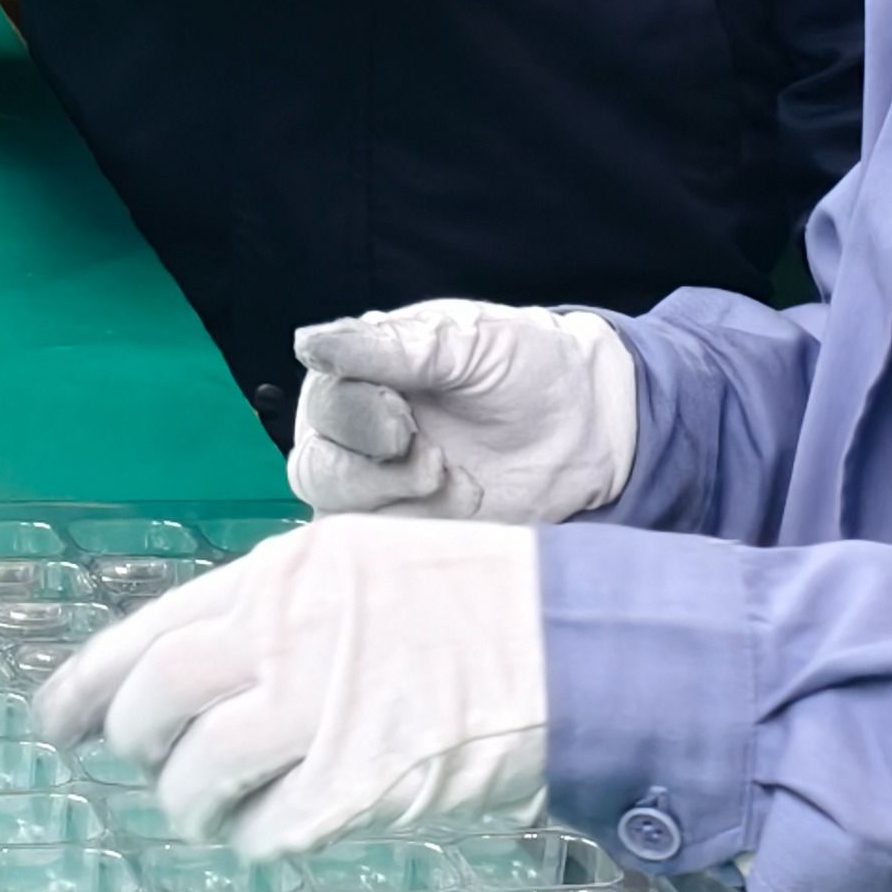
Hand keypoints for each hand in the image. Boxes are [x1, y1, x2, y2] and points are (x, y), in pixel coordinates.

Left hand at [31, 514, 546, 855]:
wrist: (571, 648)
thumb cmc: (471, 607)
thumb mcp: (358, 572)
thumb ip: (273, 613)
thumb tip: (189, 674)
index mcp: (281, 575)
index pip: (148, 632)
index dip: (88, 685)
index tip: (55, 719)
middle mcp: (284, 636)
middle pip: (156, 704)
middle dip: (137, 744)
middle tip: (150, 763)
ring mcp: (318, 713)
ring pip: (197, 779)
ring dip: (193, 804)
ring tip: (215, 807)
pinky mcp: (355, 786)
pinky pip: (267, 832)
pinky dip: (257, 838)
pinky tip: (279, 825)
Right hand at [289, 301, 639, 522]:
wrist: (584, 423)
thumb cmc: (522, 365)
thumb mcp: (463, 341)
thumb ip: (388, 349)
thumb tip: (306, 344)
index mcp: (357, 373)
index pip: (324, 405)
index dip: (358, 418)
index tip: (405, 419)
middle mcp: (352, 433)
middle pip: (317, 468)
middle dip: (375, 473)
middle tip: (435, 461)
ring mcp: (378, 487)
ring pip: (343, 514)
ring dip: (402, 503)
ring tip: (462, 483)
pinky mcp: (409, 529)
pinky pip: (381, 551)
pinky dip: (422, 531)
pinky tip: (468, 504)